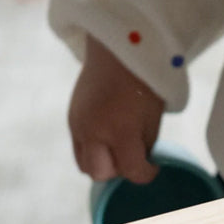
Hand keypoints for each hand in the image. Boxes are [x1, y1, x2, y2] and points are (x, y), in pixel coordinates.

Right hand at [67, 35, 164, 182]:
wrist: (118, 50)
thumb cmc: (144, 82)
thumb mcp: (152, 118)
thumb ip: (143, 146)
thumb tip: (138, 162)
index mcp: (119, 130)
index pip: (130, 170)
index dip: (146, 173)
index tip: (153, 167)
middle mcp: (93, 131)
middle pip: (100, 174)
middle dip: (118, 170)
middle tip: (132, 156)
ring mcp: (78, 125)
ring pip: (84, 164)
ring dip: (102, 163)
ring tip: (118, 147)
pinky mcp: (70, 119)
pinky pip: (79, 148)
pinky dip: (93, 150)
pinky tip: (107, 136)